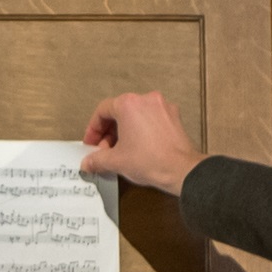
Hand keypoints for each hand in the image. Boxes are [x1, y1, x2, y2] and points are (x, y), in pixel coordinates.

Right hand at [80, 89, 208, 195]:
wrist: (181, 170)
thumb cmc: (153, 161)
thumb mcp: (115, 161)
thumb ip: (97, 159)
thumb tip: (89, 162)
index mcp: (129, 104)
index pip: (103, 110)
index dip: (93, 129)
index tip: (92, 141)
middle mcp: (146, 100)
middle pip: (119, 111)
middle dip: (109, 132)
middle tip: (105, 149)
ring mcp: (162, 107)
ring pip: (136, 115)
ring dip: (125, 131)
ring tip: (121, 150)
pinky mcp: (173, 117)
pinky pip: (151, 120)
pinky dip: (142, 130)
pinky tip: (139, 148)